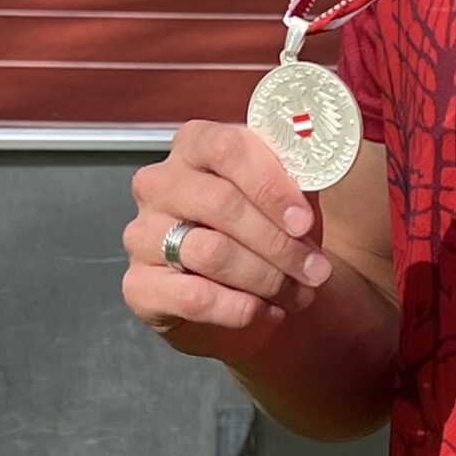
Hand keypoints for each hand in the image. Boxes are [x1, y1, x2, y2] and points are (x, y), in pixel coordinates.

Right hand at [122, 118, 330, 365]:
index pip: (228, 148)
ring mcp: (142, 234)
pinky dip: (240, 308)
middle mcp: (159, 183)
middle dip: (277, 242)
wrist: (254, 296)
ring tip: (298, 293)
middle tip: (316, 269)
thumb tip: (316, 163)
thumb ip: (301, 174)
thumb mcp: (294, 196)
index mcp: (195, 144)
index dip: (271, 186)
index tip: (304, 222)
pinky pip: (193, 297)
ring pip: (210, 252)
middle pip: (220, 202)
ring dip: (266, 278)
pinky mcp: (139, 285)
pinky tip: (266, 311)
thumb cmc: (272, 232)